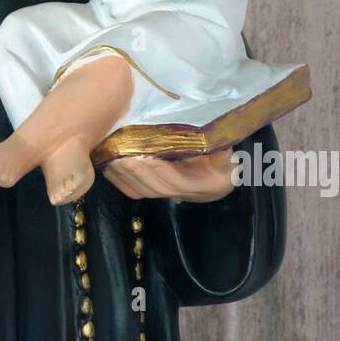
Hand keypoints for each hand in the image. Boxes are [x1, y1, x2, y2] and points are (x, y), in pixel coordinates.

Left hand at [101, 146, 235, 201]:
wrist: (220, 180)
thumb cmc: (225, 164)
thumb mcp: (231, 159)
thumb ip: (225, 154)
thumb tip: (222, 145)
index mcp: (203, 184)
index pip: (178, 181)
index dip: (162, 171)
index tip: (147, 157)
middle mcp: (183, 194)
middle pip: (156, 188)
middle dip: (138, 172)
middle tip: (121, 155)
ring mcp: (168, 195)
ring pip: (143, 191)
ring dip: (125, 176)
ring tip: (112, 158)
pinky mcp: (156, 192)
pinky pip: (135, 192)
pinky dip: (120, 181)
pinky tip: (108, 166)